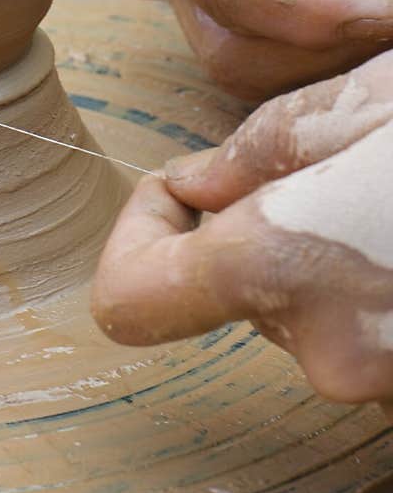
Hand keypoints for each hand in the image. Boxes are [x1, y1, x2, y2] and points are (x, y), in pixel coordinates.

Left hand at [92, 53, 392, 408]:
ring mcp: (385, 389)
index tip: (178, 189)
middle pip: (234, 289)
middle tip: (338, 170)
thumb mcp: (369, 103)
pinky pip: (361, 337)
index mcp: (282, 268)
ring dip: (322, 258)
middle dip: (261, 227)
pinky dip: (369, 291)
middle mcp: (329, 356)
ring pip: (301, 311)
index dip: (138, 232)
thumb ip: (259, 148)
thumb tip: (196, 185)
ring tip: (388, 199)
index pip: (127, 299)